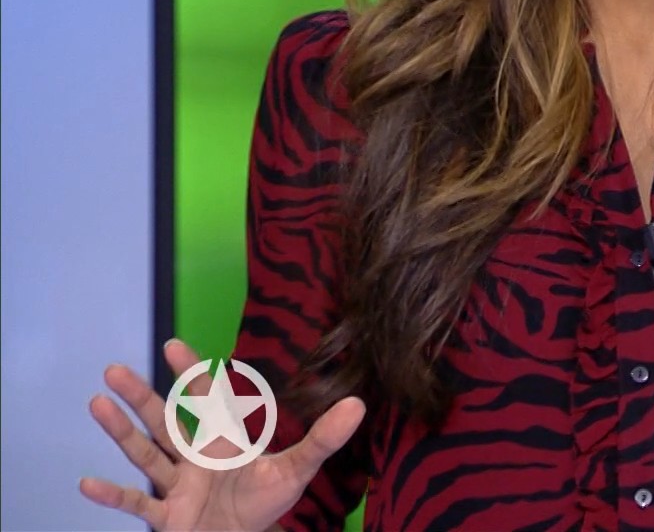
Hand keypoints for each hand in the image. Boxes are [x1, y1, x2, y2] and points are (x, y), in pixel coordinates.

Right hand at [78, 338, 364, 531]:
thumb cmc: (266, 505)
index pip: (205, 400)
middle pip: (164, 422)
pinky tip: (87, 483)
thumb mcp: (296, 470)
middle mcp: (195, 458)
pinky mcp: (167, 517)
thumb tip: (359, 405)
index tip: (172, 344)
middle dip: (142, 396)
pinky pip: (136, 504)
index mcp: (224, 442)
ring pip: (145, 454)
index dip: (191, 372)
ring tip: (96, 403)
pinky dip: (113, 497)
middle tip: (114, 369)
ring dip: (120, 432)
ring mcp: (177, 486)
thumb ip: (323, 438)